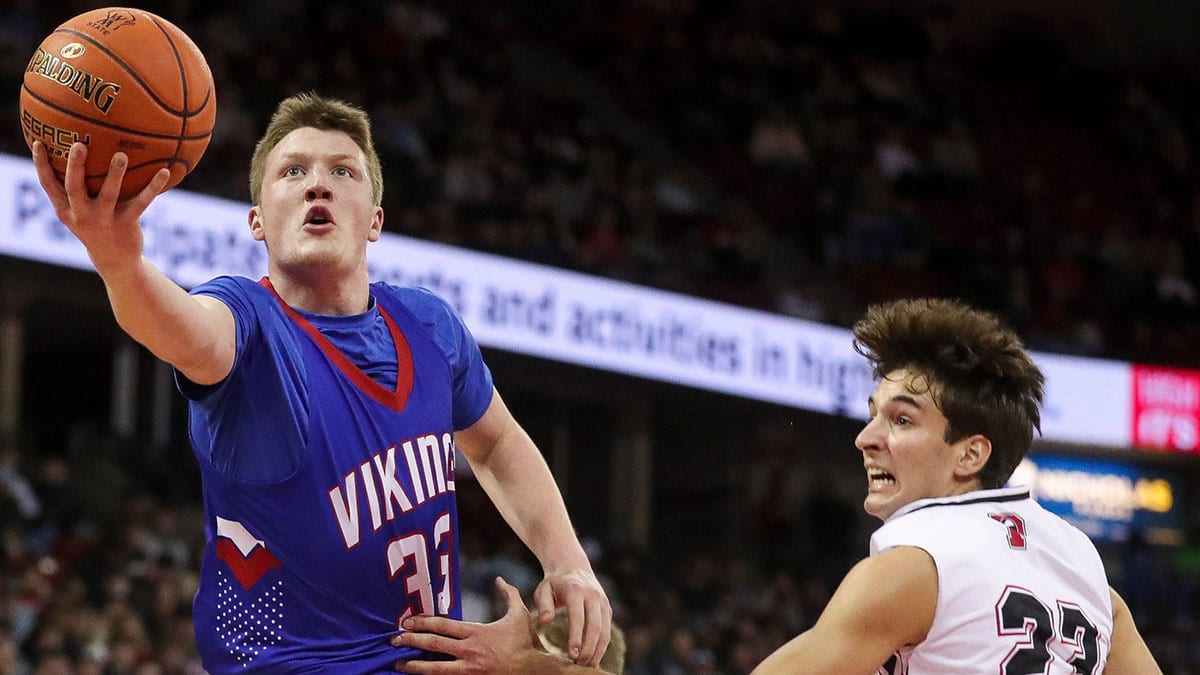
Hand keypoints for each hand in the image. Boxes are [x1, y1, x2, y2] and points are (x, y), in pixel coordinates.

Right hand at [32, 141, 168, 274]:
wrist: (114, 259)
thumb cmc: (95, 225)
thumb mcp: (79, 211)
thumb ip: (76, 189)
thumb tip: (79, 152)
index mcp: (65, 209)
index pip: (48, 185)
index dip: (40, 164)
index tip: (39, 142)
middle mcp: (81, 214)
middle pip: (74, 188)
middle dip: (76, 166)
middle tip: (79, 145)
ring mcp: (103, 220)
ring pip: (108, 195)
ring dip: (115, 174)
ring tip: (121, 155)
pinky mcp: (126, 224)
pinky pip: (141, 202)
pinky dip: (153, 187)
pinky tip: (164, 171)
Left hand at [392, 576, 545, 673]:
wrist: (535, 670)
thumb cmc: (526, 642)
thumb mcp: (520, 614)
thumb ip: (509, 594)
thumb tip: (499, 579)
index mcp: (477, 633)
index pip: (443, 625)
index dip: (422, 622)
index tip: (407, 621)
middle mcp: (470, 651)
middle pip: (434, 645)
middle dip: (411, 641)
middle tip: (394, 640)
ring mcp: (470, 670)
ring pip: (435, 668)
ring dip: (414, 665)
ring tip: (398, 664)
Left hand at [533, 567, 611, 666]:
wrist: (573, 566)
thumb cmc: (554, 583)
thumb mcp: (543, 589)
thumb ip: (543, 605)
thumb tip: (545, 623)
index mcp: (576, 590)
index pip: (578, 617)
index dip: (576, 637)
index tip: (572, 655)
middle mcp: (593, 595)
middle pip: (595, 626)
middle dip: (589, 648)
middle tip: (579, 664)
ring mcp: (603, 602)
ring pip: (605, 630)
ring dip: (598, 650)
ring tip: (587, 665)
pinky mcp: (607, 609)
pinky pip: (607, 630)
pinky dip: (602, 646)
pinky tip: (593, 658)